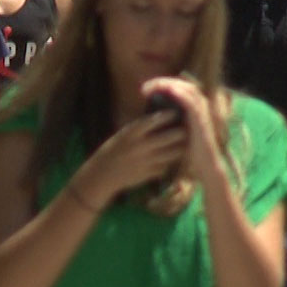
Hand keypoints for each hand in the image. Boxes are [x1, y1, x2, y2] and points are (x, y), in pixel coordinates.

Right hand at [70, 106, 188, 204]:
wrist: (101, 175)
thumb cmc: (112, 150)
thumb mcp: (123, 135)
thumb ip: (140, 128)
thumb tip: (159, 116)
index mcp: (132, 133)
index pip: (155, 120)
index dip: (168, 115)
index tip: (175, 112)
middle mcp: (140, 146)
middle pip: (170, 137)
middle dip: (180, 132)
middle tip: (185, 129)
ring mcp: (145, 161)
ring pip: (172, 153)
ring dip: (180, 148)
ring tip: (183, 144)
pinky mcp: (148, 174)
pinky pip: (165, 167)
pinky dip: (169, 163)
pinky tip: (170, 159)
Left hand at [143, 78, 221, 187]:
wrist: (205, 164)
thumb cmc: (190, 151)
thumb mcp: (177, 132)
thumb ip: (169, 121)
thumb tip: (151, 112)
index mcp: (194, 107)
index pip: (180, 87)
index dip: (164, 84)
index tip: (146, 90)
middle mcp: (199, 105)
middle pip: (182, 83)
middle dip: (162, 82)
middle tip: (145, 87)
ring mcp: (201, 110)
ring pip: (185, 88)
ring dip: (166, 84)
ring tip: (149, 88)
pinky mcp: (200, 117)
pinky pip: (189, 99)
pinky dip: (177, 92)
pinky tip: (165, 90)